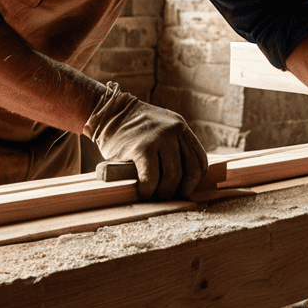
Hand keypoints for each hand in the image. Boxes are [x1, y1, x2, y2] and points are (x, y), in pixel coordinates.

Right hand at [84, 83, 208, 199]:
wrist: (108, 111)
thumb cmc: (132, 127)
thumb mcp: (159, 127)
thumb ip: (172, 143)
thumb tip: (181, 177)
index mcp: (180, 126)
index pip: (199, 158)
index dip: (195, 178)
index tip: (186, 188)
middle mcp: (173, 130)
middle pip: (189, 169)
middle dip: (180, 189)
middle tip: (169, 196)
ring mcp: (158, 138)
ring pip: (171, 176)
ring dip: (164, 192)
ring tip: (155, 195)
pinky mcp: (142, 148)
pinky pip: (151, 178)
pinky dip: (148, 190)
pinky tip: (143, 192)